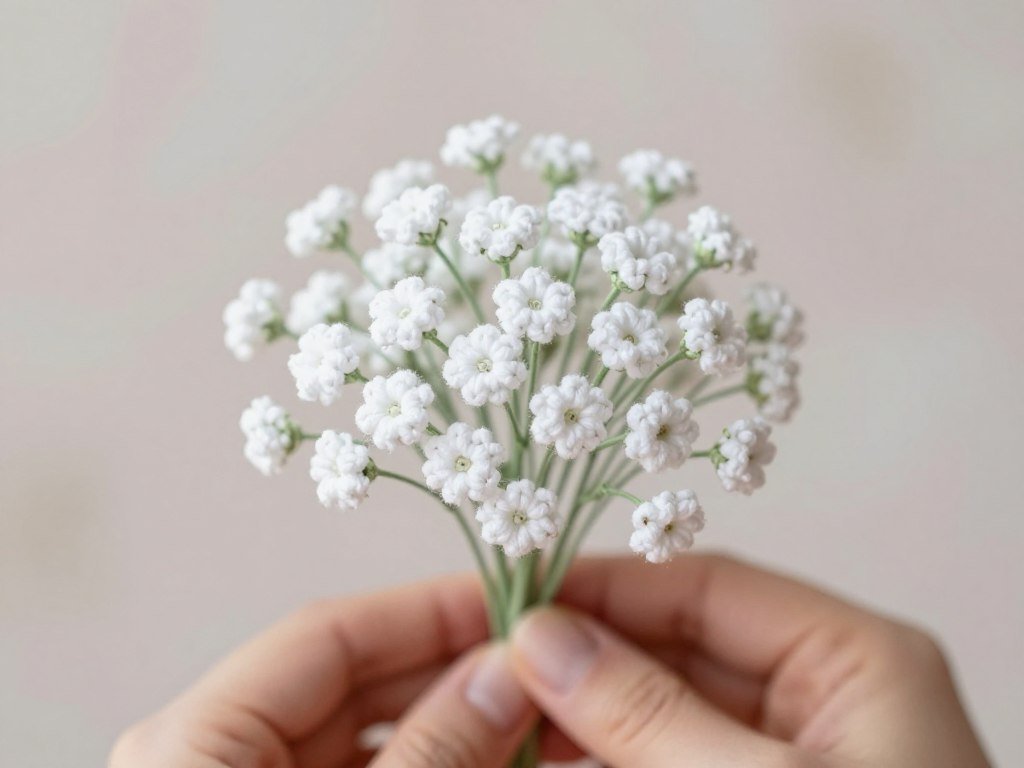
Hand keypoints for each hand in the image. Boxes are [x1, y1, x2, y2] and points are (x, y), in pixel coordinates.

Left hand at [109, 575, 537, 766]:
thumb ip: (431, 751)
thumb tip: (506, 673)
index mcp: (195, 740)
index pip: (327, 635)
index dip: (426, 609)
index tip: (508, 600)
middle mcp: (218, 755)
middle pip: (354, 680)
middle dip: (452, 668)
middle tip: (537, 661)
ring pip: (374, 732)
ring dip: (456, 719)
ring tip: (533, 710)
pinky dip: (437, 763)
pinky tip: (498, 753)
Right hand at [509, 554, 991, 766]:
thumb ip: (645, 715)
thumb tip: (542, 639)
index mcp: (854, 660)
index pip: (705, 587)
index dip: (606, 586)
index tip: (519, 599)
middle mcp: (825, 696)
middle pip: (681, 645)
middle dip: (589, 656)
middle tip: (499, 665)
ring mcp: (794, 756)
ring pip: (668, 707)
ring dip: (591, 715)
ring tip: (512, 716)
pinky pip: (673, 759)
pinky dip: (615, 759)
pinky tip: (555, 760)